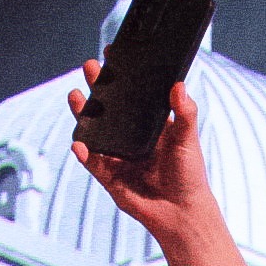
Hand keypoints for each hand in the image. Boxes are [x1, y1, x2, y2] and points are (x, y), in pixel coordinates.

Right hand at [68, 59, 216, 240]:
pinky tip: (78, 141)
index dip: (122, 77)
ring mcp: (116, 155)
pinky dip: (83, 152)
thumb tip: (179, 85)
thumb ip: (185, 114)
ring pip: (93, 130)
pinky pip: (91, 161)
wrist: (182, 212)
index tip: (113, 54)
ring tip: (76, 96)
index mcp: (150, 126)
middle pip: (109, 108)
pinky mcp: (108, 175)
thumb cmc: (189, 174)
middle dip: (98, 88)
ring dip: (83, 114)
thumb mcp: (188, 140)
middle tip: (91, 66)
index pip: (133, 96)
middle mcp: (130, 137)